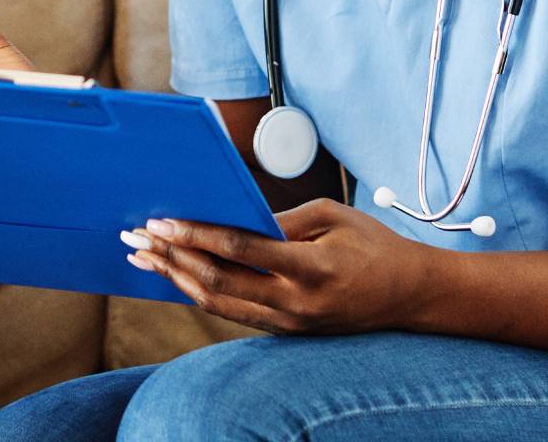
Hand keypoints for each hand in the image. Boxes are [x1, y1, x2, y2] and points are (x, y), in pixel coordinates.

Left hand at [123, 199, 426, 335]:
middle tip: (138, 238)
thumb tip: (232, 217)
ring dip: (175, 279)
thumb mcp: (333, 216)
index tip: (163, 221)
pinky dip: (200, 293)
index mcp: (310, 268)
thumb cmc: (374, 246)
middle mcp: (295, 303)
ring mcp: (289, 323)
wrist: (410, 296)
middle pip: (218, 283)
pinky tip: (177, 276)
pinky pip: (234, 313)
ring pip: (218, 304)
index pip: (239, 249)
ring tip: (144, 259)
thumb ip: (281, 219)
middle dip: (171, 258)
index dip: (196, 234)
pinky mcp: (286, 331)